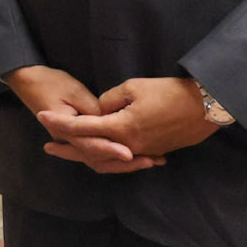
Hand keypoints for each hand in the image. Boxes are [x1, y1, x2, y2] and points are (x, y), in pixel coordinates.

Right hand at [5, 65, 148, 173]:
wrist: (28, 82)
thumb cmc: (51, 83)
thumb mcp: (74, 92)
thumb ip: (94, 109)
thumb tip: (115, 122)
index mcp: (66, 131)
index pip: (92, 146)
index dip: (111, 150)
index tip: (130, 153)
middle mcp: (70, 141)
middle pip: (98, 160)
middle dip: (125, 164)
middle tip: (151, 161)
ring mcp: (73, 142)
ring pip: (99, 161)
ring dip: (123, 164)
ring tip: (149, 161)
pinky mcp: (78, 139)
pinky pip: (97, 154)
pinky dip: (115, 158)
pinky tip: (134, 157)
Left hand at [51, 76, 219, 168]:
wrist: (205, 108)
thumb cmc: (170, 93)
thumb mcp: (134, 87)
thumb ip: (110, 100)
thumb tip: (99, 109)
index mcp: (120, 128)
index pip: (82, 127)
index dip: (59, 122)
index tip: (41, 116)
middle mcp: (128, 145)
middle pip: (89, 151)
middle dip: (67, 148)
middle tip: (47, 145)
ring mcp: (141, 152)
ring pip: (106, 159)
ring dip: (86, 155)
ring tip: (70, 151)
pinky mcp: (152, 152)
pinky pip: (124, 159)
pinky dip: (109, 158)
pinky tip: (100, 154)